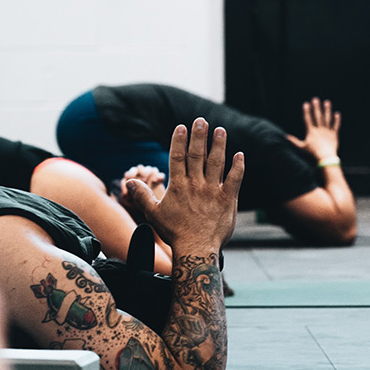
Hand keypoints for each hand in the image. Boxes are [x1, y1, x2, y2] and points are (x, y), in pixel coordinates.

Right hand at [123, 118, 244, 252]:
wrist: (196, 249)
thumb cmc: (174, 233)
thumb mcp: (153, 214)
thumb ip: (141, 196)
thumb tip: (129, 182)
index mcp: (178, 186)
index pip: (177, 157)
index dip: (179, 140)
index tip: (182, 127)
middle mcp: (196, 184)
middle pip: (197, 155)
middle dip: (199, 136)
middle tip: (201, 120)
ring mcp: (212, 191)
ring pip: (216, 162)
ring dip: (219, 145)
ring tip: (220, 130)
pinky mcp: (227, 199)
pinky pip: (234, 179)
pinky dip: (238, 167)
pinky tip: (240, 155)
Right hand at [286, 97, 340, 161]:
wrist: (325, 158)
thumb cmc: (312, 154)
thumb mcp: (301, 148)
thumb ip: (294, 141)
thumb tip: (285, 137)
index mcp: (311, 131)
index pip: (308, 119)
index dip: (307, 111)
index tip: (306, 104)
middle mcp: (320, 129)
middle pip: (318, 116)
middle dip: (316, 107)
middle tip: (315, 99)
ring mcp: (327, 131)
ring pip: (327, 118)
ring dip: (327, 110)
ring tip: (327, 102)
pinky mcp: (334, 135)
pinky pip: (336, 126)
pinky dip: (337, 120)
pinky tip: (337, 113)